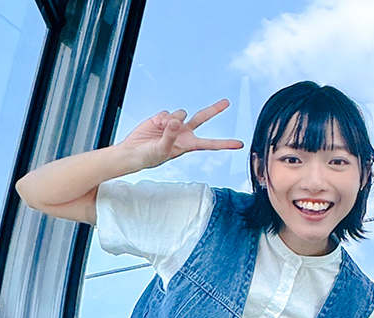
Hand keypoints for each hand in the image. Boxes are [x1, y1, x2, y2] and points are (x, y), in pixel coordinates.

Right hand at [118, 100, 243, 169]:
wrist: (133, 152)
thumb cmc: (149, 157)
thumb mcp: (162, 150)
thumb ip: (170, 136)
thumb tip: (176, 121)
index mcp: (189, 145)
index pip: (211, 144)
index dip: (225, 144)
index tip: (240, 144)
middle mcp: (185, 133)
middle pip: (202, 118)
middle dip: (214, 109)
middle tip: (227, 103)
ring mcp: (174, 124)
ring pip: (181, 113)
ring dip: (171, 120)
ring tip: (161, 130)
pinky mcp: (163, 118)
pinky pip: (167, 112)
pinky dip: (160, 118)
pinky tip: (155, 126)